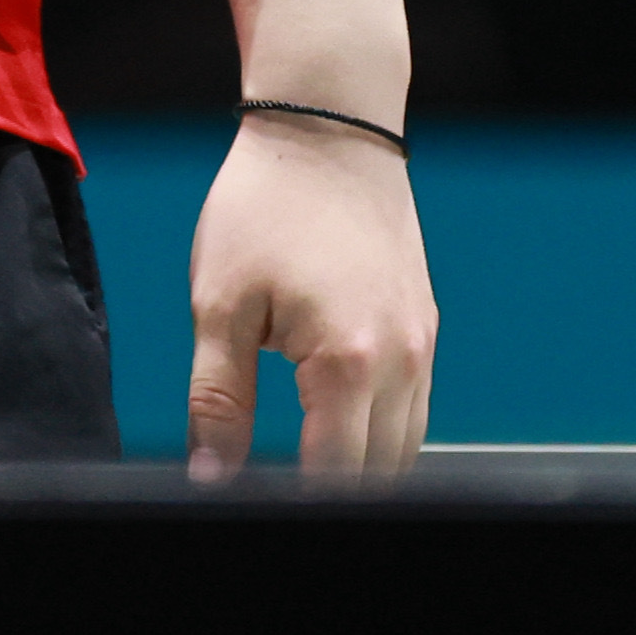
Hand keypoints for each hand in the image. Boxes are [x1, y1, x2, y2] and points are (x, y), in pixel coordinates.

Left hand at [182, 118, 436, 479]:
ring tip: (308, 471)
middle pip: (378, 473)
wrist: (327, 127)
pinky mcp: (424, 325)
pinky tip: (339, 427)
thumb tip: (210, 476)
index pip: (332, 477)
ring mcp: (421, 343)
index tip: (262, 508)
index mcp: (346, 362)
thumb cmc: (264, 207)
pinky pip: (415, 407)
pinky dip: (382, 431)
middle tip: (280, 494)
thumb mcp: (220, 304)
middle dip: (332, 493)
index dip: (295, 504)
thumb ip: (217, 399)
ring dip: (362, 467)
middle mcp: (401, 361)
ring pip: (405, 446)